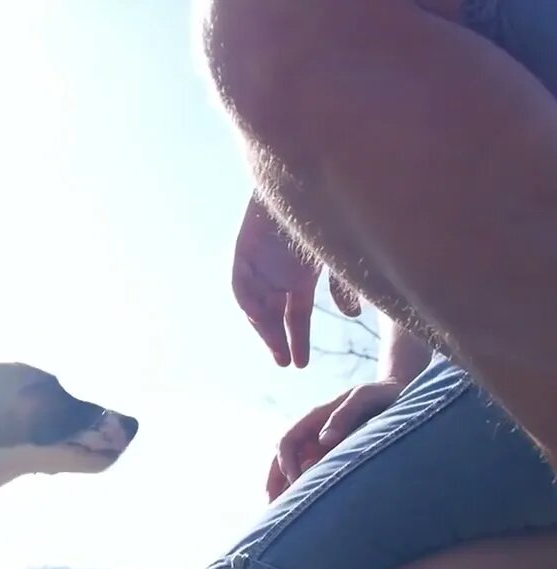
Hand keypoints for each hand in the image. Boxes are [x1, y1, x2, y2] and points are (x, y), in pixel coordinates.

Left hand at [233, 193, 361, 367]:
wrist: (306, 178)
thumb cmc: (330, 214)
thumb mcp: (340, 256)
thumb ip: (343, 284)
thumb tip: (354, 315)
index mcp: (301, 277)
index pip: (297, 316)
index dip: (298, 339)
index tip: (300, 364)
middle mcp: (278, 275)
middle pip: (274, 316)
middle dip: (278, 340)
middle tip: (285, 363)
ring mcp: (260, 264)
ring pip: (256, 305)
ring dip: (263, 327)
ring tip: (275, 346)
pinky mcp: (244, 251)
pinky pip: (241, 284)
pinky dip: (248, 301)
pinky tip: (259, 317)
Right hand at [266, 380, 404, 500]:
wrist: (401, 395)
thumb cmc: (384, 394)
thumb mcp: (364, 396)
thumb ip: (344, 414)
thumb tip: (323, 440)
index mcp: (314, 419)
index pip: (287, 442)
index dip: (286, 462)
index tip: (297, 482)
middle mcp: (313, 435)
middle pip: (283, 459)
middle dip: (275, 483)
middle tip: (272, 507)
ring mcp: (323, 448)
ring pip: (295, 470)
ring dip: (286, 490)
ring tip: (282, 516)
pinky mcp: (336, 458)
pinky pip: (314, 476)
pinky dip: (306, 491)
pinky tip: (306, 510)